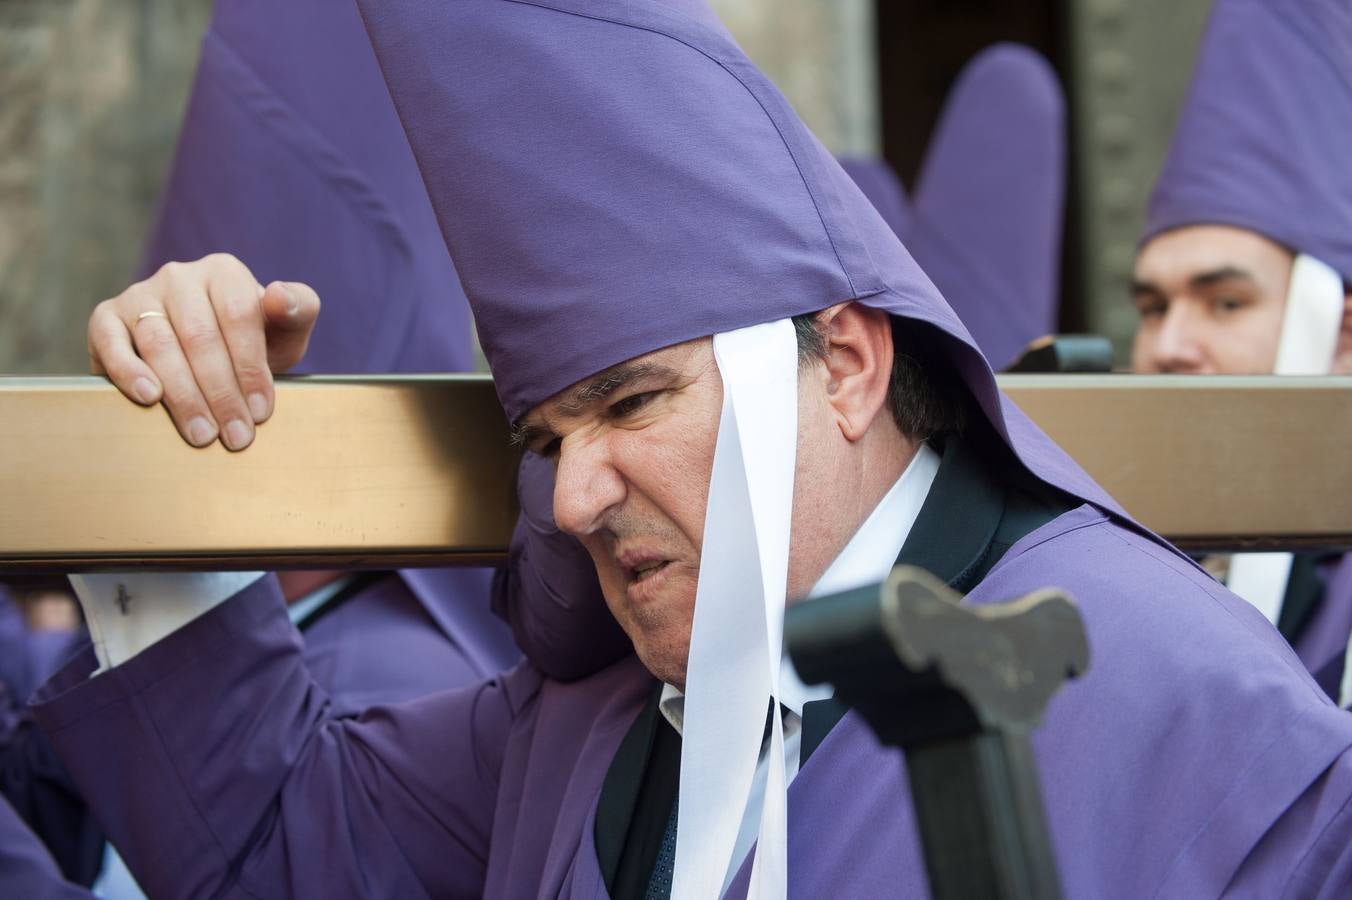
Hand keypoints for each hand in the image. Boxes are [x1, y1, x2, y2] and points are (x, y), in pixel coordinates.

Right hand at [87, 254, 319, 449]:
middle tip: (234, 435)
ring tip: (202, 434)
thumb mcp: (285, 332)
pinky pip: (110, 341)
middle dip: (220, 392)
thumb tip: (279, 295)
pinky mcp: (106, 317)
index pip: (239, 316)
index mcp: (225, 273)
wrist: (204, 361)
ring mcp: (140, 294)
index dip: (251, 367)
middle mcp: (180, 277)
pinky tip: (149, 398)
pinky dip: (128, 371)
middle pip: (200, 336)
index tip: (261, 411)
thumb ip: (298, 312)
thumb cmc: (250, 347)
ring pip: (160, 344)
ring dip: (183, 395)